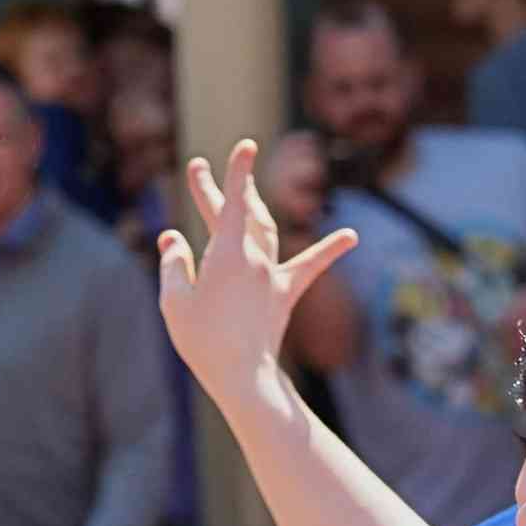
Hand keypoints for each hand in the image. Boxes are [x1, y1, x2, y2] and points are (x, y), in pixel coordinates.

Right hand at [158, 139, 357, 410]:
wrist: (244, 378)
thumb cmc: (204, 342)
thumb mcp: (174, 301)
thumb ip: (173, 265)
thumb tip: (173, 241)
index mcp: (227, 254)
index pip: (230, 203)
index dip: (235, 172)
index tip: (245, 146)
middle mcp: (255, 258)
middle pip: (241, 213)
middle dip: (222, 188)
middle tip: (198, 169)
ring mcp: (274, 276)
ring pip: (267, 230)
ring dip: (255, 206)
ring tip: (247, 190)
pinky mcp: (286, 296)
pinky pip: (310, 267)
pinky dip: (329, 249)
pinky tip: (352, 236)